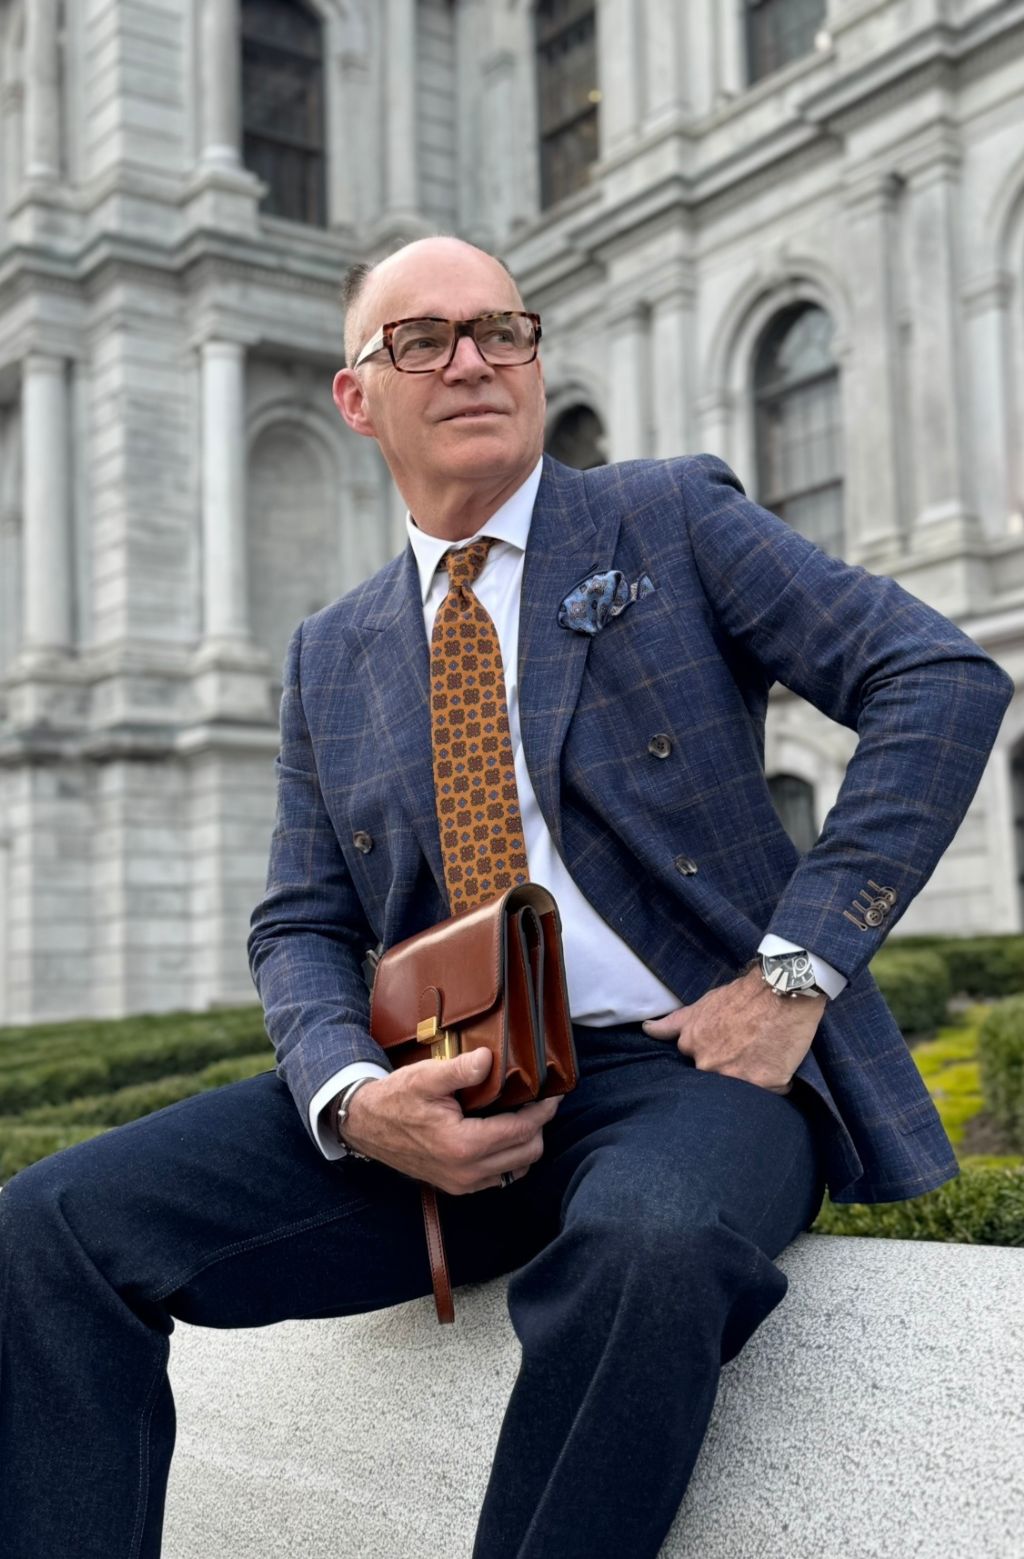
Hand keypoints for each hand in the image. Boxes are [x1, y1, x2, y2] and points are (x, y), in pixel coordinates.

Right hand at [339, 1047, 560, 1194]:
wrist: (367, 1125)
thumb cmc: (396, 1099)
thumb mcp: (426, 1077)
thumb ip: (460, 1070)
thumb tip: (489, 1059)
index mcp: (463, 1145)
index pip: (522, 1131)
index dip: (543, 1111)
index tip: (553, 1095)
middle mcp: (467, 1171)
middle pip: (527, 1153)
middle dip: (538, 1127)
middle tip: (537, 1102)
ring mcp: (463, 1183)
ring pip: (517, 1169)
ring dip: (526, 1144)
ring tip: (522, 1116)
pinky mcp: (457, 1186)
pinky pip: (499, 1177)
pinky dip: (510, 1158)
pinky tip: (502, 1134)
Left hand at [642, 966, 823, 1094]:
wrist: (782, 990)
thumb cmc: (742, 995)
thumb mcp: (702, 1006)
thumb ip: (673, 1024)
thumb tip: (647, 1029)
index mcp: (691, 1046)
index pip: (697, 1067)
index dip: (716, 1058)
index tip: (728, 1048)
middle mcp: (708, 1065)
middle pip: (718, 1080)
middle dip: (732, 1071)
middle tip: (749, 1051)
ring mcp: (735, 1077)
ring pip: (742, 1089)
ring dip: (753, 1078)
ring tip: (764, 1055)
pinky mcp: (764, 1084)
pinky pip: (771, 1091)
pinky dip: (776, 1081)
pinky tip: (779, 1061)